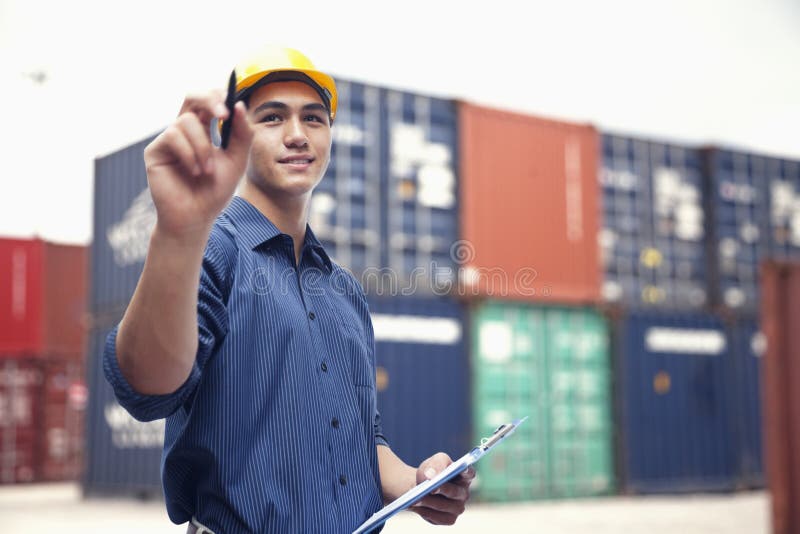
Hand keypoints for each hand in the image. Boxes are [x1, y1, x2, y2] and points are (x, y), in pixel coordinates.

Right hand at [144, 90, 253, 240]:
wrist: (196, 217)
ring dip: (203, 147)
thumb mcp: (237, 160)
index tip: (233, 105)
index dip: (219, 97)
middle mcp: (184, 131)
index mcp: (204, 131)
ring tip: (207, 171)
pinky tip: (194, 172)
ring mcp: (169, 139)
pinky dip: (190, 154)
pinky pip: (173, 137)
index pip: (209, 102)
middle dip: (209, 100)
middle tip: (222, 114)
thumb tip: (239, 105)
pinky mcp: (155, 150)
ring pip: (186, 122)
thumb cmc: (215, 191)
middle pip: (192, 98)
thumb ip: (242, 134)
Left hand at [412, 452, 474, 525]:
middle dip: (441, 489)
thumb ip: (435, 464)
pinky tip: (414, 505)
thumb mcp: (433, 462)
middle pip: (454, 492)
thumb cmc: (430, 472)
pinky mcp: (449, 519)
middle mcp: (464, 493)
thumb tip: (431, 475)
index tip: (461, 469)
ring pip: (443, 506)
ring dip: (429, 501)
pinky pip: (438, 517)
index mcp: (464, 475)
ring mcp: (458, 508)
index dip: (466, 472)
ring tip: (415, 498)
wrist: (421, 487)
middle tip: (430, 488)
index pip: (469, 473)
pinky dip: (425, 511)